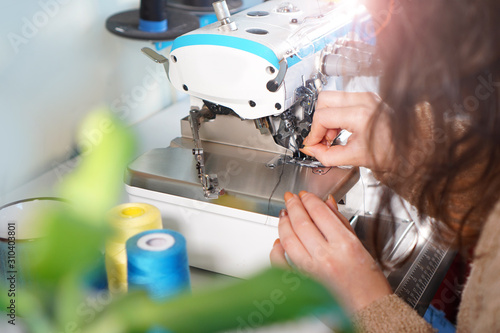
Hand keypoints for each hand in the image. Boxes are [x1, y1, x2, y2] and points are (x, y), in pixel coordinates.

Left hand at [270, 191, 391, 312]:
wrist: (370, 312)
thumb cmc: (370, 284)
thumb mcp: (361, 247)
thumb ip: (341, 222)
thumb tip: (327, 203)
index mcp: (345, 245)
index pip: (320, 213)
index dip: (309, 199)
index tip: (305, 195)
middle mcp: (327, 257)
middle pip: (302, 223)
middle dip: (293, 205)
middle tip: (291, 198)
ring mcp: (312, 271)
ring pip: (289, 240)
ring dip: (284, 223)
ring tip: (284, 214)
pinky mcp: (302, 284)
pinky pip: (281, 264)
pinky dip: (276, 251)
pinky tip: (279, 242)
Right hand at [301, 91, 393, 171]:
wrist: (409, 150)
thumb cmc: (390, 153)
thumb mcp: (353, 159)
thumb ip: (327, 156)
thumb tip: (312, 150)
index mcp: (360, 115)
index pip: (322, 117)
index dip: (313, 133)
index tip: (313, 144)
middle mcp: (364, 100)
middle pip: (323, 99)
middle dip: (318, 121)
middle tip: (323, 138)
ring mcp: (367, 96)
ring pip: (332, 97)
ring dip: (327, 117)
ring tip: (333, 135)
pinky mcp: (368, 98)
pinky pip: (342, 100)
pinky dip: (336, 114)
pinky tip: (341, 129)